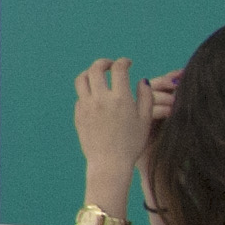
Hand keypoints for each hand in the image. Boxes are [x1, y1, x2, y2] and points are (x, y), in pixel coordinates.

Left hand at [73, 56, 153, 192]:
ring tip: (98, 75)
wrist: (110, 163)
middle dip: (104, 62)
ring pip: (81, 79)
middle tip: (110, 65)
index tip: (127, 63)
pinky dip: (87, 91)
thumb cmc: (131, 143)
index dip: (123, 62)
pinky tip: (96, 97)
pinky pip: (80, 96)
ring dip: (90, 73)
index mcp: (120, 98)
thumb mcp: (145, 120)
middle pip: (96, 69)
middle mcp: (101, 99)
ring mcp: (86, 106)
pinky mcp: (78, 115)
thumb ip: (146, 97)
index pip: (119, 69)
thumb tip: (141, 80)